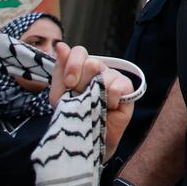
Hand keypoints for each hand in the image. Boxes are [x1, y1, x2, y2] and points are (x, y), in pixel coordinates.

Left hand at [48, 42, 135, 160]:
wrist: (85, 140)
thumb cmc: (72, 117)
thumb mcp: (59, 96)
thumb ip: (60, 71)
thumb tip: (60, 45)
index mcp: (81, 69)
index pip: (79, 52)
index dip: (73, 64)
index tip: (69, 83)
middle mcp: (99, 70)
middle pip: (92, 62)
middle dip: (83, 83)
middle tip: (81, 97)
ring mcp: (114, 78)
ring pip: (104, 75)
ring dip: (95, 94)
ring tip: (95, 106)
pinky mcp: (127, 89)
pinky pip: (118, 87)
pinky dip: (110, 100)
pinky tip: (108, 107)